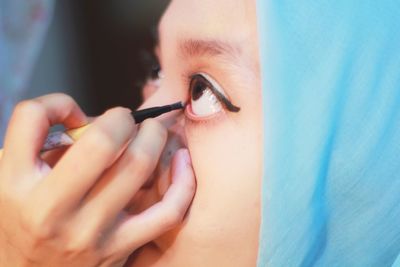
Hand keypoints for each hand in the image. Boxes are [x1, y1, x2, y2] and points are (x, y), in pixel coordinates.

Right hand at [0, 93, 195, 266]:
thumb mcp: (12, 179)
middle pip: (102, 142)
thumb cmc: (24, 220)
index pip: (32, 118)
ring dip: (154, 136)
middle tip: (125, 119)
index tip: (73, 114)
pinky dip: (183, 181)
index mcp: (17, 185)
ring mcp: (91, 232)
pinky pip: (167, 212)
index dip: (57, 103)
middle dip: (122, 118)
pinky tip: (181, 161)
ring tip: (152, 132)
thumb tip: (90, 120)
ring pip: (138, 166)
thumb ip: (41, 143)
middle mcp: (52, 210)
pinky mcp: (121, 248)